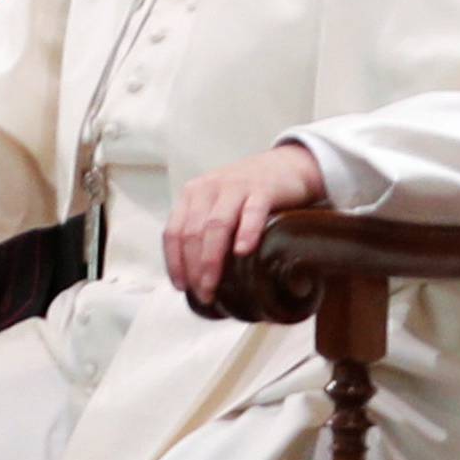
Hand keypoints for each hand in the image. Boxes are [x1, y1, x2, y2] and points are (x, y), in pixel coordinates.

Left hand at [163, 142, 325, 304]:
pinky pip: (252, 212)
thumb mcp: (218, 206)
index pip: (173, 231)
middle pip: (193, 232)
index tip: (180, 286)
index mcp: (193, 194)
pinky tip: (243, 251)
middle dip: (194, 267)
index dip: (174, 261)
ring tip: (213, 284)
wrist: (286, 165)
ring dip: (212, 259)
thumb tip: (197, 277)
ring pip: (216, 225)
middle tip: (203, 293)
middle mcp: (209, 189)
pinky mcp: (263, 190)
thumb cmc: (247, 194)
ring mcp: (235, 188)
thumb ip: (205, 230)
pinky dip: (246, 232)